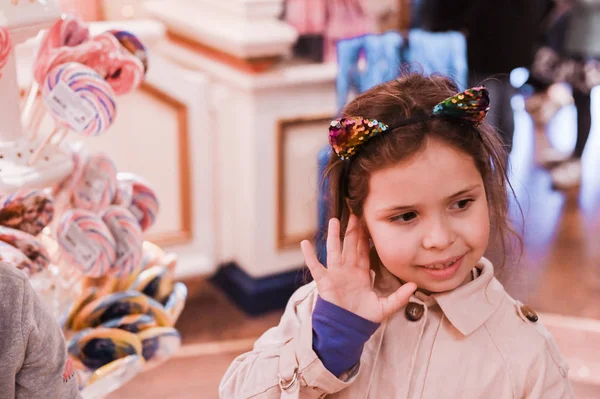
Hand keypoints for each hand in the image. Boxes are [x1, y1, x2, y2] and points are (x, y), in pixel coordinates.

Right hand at [301, 215, 415, 322]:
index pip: (364, 251)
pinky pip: (315, 266)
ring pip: (334, 250)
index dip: (366, 237)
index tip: (368, 223)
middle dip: (353, 230)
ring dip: (334, 235)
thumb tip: (414, 285)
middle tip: (355, 212)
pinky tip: (304, 243)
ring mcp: (335, 274)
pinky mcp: (324, 281)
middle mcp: (348, 270)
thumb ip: (399, 297)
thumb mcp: (385, 307)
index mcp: (361, 274)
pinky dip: (310, 255)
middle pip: (350, 245)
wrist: (347, 330)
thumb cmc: (364, 319)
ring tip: (333, 220)